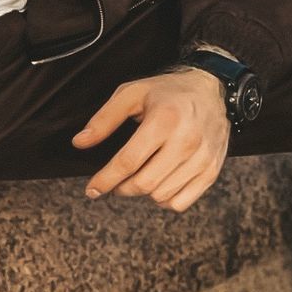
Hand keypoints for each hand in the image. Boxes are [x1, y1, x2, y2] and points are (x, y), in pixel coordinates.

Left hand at [72, 69, 231, 212]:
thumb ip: (104, 119)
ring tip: (139, 175)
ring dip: (143, 192)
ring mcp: (202, 158)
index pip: (128, 162)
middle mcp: (186, 141)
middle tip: (116, 179)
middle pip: (144, 183)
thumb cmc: (167, 91)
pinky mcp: (211, 170)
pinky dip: (164, 200)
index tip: (92, 189)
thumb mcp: (132, 94)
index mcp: (164, 120)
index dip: (105, 179)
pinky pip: (181, 202)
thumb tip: (80, 142)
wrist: (210, 89)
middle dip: (121, 187)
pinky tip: (159, 182)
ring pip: (161, 196)